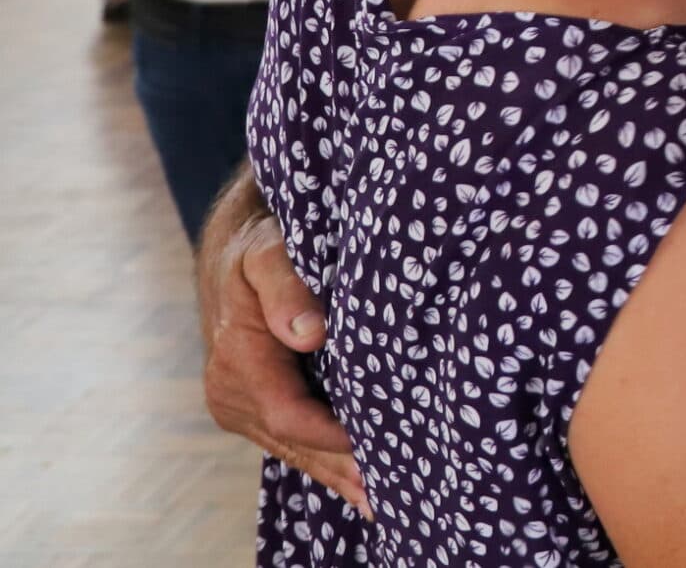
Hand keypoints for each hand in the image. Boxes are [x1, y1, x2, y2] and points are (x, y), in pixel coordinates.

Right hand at [201, 206, 369, 518]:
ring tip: (383, 502)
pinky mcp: (250, 408)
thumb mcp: (268, 251)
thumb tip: (308, 332)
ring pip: (292, 449)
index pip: (288, 413)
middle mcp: (230, 391)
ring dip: (335, 475)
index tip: (376, 447)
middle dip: (341, 468)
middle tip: (392, 495)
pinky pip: (289, 441)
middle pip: (293, 442)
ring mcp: (237, 404)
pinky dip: (323, 462)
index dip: (330, 435)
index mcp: (237, 359)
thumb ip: (286, 286)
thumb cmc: (259, 245)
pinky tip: (356, 485)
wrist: (232, 252)